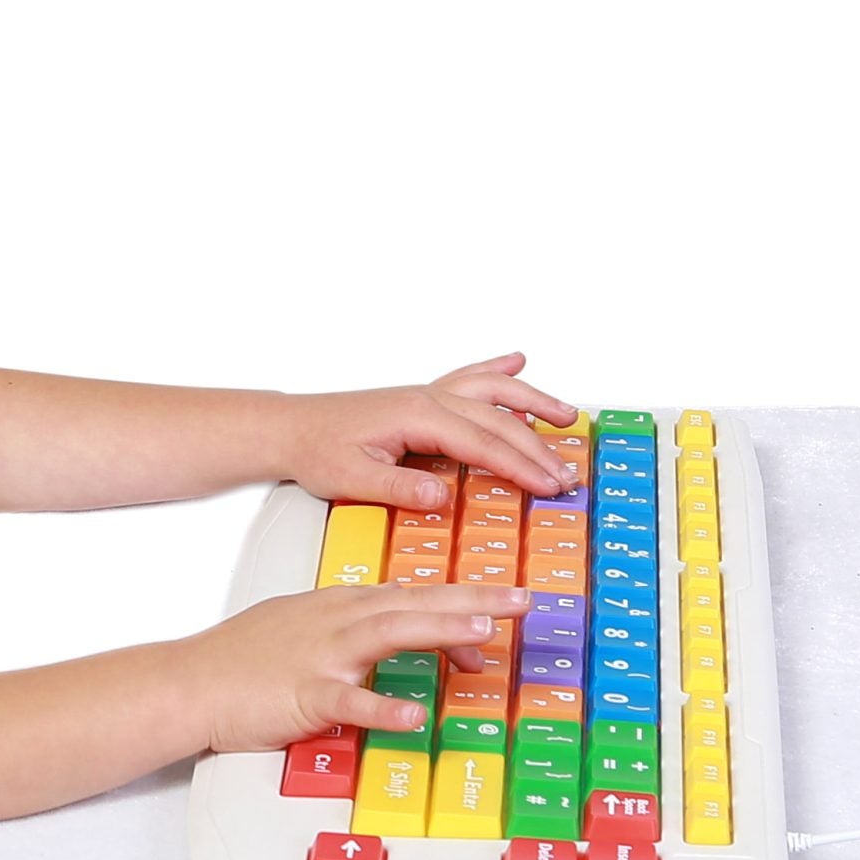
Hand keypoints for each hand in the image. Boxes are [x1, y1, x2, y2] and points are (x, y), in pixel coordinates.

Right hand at [183, 580, 537, 752]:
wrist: (192, 680)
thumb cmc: (243, 658)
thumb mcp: (303, 627)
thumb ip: (355, 630)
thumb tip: (401, 636)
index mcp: (340, 606)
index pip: (413, 595)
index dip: (463, 598)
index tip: (507, 602)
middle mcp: (337, 622)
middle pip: (415, 603)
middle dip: (473, 600)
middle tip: (523, 601)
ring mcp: (322, 655)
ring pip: (390, 634)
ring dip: (440, 631)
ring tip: (485, 634)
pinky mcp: (305, 694)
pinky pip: (350, 701)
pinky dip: (383, 704)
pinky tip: (415, 713)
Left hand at [275, 350, 580, 509]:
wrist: (291, 428)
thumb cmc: (317, 449)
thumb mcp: (352, 477)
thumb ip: (398, 488)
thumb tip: (440, 497)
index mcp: (418, 416)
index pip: (483, 444)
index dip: (520, 467)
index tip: (549, 486)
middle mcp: (428, 399)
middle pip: (497, 420)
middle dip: (537, 447)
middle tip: (568, 474)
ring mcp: (426, 395)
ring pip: (491, 392)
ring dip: (531, 402)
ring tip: (566, 415)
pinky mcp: (421, 399)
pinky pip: (468, 379)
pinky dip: (495, 370)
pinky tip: (516, 362)